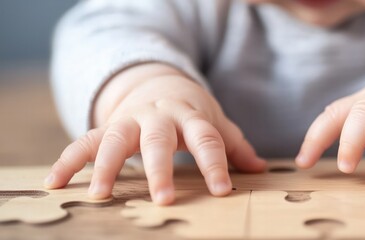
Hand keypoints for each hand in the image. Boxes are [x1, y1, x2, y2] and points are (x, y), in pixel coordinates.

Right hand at [44, 64, 265, 204]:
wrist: (157, 83)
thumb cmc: (190, 113)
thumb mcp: (214, 123)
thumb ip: (234, 145)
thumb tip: (260, 169)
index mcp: (191, 116)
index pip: (207, 140)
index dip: (215, 165)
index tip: (222, 191)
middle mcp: (159, 116)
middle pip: (159, 140)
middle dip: (160, 169)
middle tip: (164, 198)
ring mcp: (130, 119)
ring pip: (116, 139)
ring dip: (108, 166)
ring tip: (101, 195)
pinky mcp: (107, 126)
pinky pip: (84, 140)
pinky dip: (69, 160)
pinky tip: (56, 182)